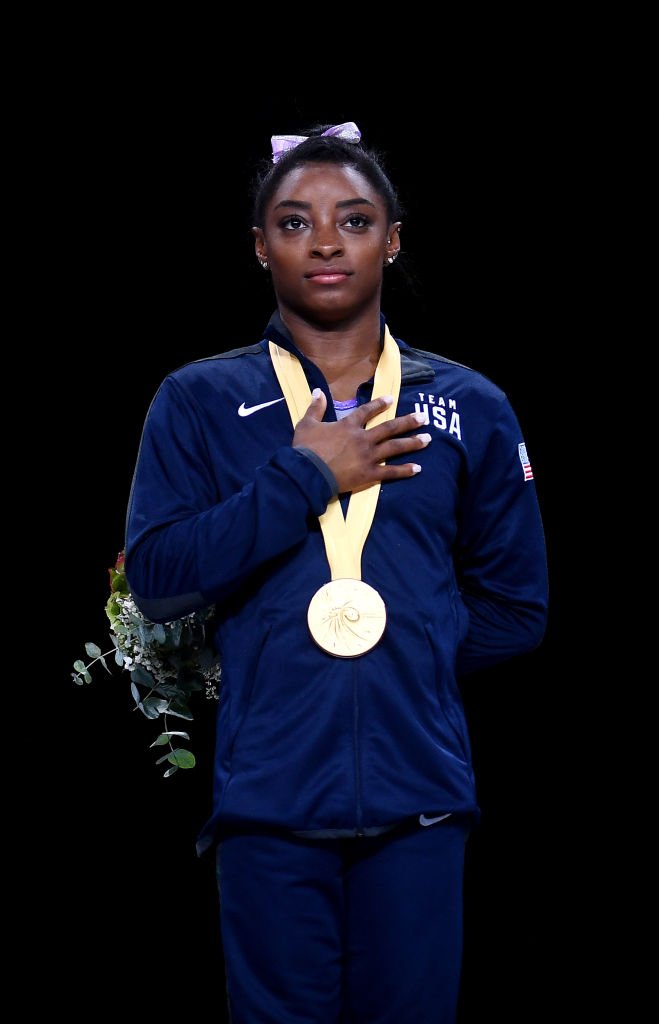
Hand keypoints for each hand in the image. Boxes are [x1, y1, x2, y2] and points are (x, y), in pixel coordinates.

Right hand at [293, 389, 431, 492]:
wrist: (308, 473)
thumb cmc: (305, 449)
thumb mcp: (306, 424)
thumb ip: (315, 408)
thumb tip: (317, 391)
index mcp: (348, 425)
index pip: (366, 411)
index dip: (379, 404)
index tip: (391, 399)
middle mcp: (363, 439)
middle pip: (389, 428)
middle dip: (408, 422)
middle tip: (424, 418)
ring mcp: (368, 457)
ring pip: (394, 447)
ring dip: (412, 443)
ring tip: (428, 439)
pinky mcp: (369, 474)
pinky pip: (390, 472)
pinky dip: (404, 470)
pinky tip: (418, 468)